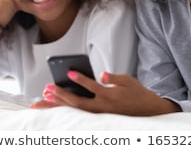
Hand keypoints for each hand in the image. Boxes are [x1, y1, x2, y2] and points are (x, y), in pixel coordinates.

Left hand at [30, 71, 180, 115]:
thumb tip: (102, 75)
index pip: (93, 87)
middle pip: (77, 102)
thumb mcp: (129, 81)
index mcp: (110, 96)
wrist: (147, 111)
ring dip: (58, 105)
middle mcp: (102, 107)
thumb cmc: (137, 93)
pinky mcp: (96, 117)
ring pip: (74, 111)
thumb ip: (115, 78)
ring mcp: (98, 114)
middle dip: (60, 95)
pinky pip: (77, 115)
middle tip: (46, 89)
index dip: (81, 80)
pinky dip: (64, 111)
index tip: (70, 72)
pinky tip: (54, 105)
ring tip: (42, 99)